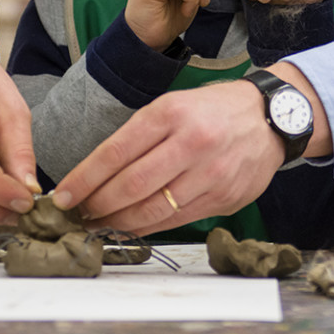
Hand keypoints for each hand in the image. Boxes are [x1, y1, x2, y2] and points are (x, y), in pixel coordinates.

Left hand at [50, 79, 284, 234]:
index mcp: (171, 113)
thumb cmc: (213, 111)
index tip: (63, 196)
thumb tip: (95, 174)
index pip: (115, 152)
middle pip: (130, 186)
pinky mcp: (224, 197)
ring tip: (99, 224)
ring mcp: (211, 173)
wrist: (270, 118)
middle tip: (78, 214)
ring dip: (117, 222)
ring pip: (152, 210)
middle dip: (96, 206)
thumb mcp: (173, 106)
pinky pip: (176, 220)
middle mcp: (191, 142)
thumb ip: (139, 137)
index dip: (83, 180)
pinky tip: (131, 226)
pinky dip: (147, 227)